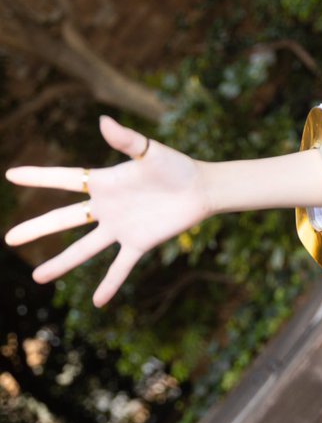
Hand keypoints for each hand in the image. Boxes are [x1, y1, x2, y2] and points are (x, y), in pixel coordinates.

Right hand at [5, 117, 208, 306]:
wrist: (201, 189)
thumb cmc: (175, 166)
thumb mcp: (149, 151)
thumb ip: (126, 139)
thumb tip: (103, 120)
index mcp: (104, 183)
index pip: (64, 179)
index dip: (39, 177)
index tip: (11, 174)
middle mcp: (106, 208)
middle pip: (64, 219)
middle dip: (37, 229)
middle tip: (9, 239)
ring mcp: (120, 228)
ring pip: (85, 249)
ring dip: (62, 263)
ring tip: (38, 278)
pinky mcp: (139, 243)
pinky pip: (121, 267)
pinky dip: (110, 284)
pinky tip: (98, 302)